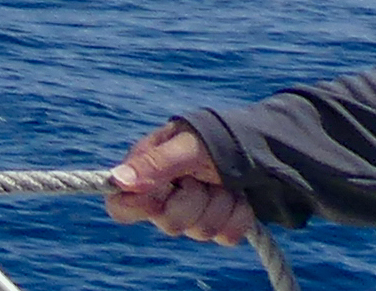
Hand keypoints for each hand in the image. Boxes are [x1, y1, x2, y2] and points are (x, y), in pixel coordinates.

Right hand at [106, 123, 257, 246]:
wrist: (257, 148)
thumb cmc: (214, 138)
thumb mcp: (186, 145)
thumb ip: (154, 163)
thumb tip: (117, 181)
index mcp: (146, 173)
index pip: (120, 205)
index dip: (136, 207)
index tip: (158, 198)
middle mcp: (164, 198)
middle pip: (168, 224)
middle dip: (194, 200)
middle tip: (201, 177)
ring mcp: (192, 215)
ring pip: (200, 232)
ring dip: (220, 204)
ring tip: (224, 182)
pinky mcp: (218, 227)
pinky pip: (226, 237)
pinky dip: (239, 216)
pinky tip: (239, 197)